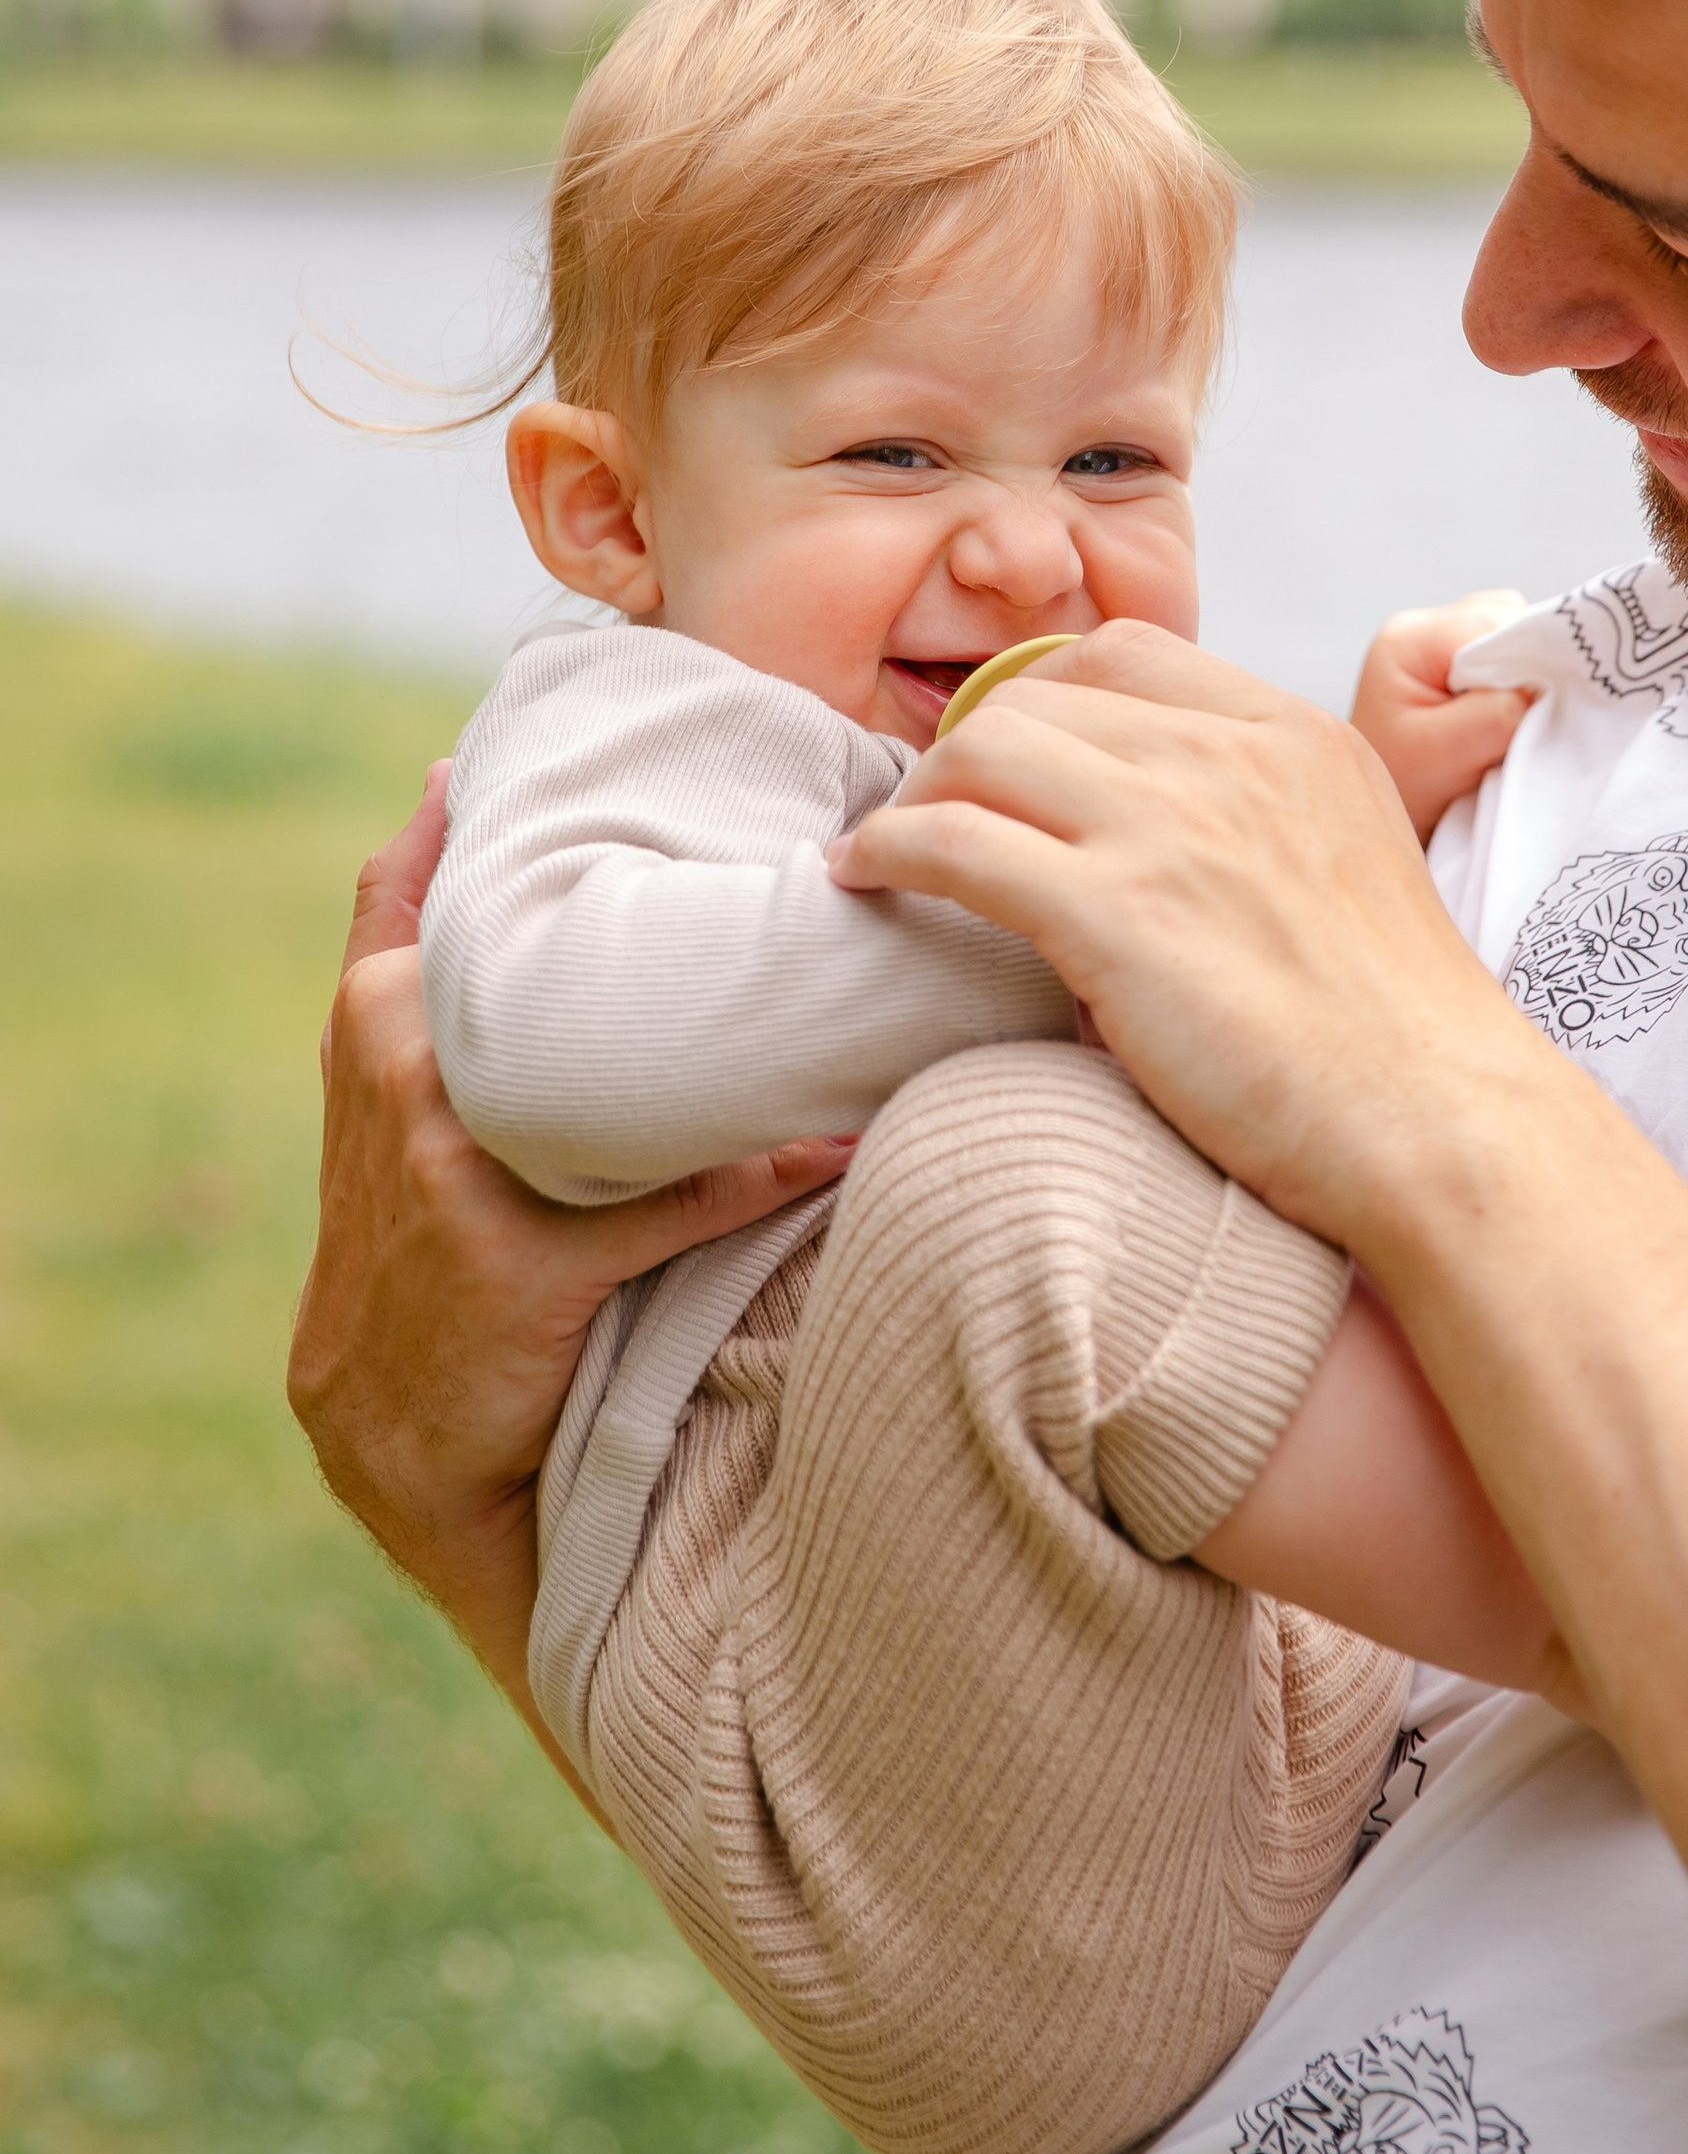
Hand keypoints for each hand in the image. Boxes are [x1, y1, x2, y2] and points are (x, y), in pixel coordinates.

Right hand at [290, 767, 850, 1723]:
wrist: (387, 1417)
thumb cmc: (416, 1219)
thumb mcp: (388, 1082)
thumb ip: (420, 950)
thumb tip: (458, 786)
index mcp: (379, 1004)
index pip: (442, 871)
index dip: (527, 806)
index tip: (626, 737)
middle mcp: (405, 1064)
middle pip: (558, 948)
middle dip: (667, 902)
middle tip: (795, 850)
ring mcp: (456, 1162)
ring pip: (628, 1070)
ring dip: (741, 1033)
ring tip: (841, 978)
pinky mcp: (518, 1260)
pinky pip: (670, 1202)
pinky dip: (763, 1175)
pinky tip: (840, 1144)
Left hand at [832, 623, 1577, 1241]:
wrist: (1440, 1126)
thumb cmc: (1396, 1037)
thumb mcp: (1354, 865)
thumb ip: (1264, 821)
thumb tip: (1158, 842)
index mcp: (1295, 737)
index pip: (1128, 653)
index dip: (1046, 699)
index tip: (1011, 760)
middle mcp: (1231, 758)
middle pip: (1040, 695)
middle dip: (969, 747)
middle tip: (936, 813)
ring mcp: (1171, 830)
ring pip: (982, 750)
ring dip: (919, 795)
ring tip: (895, 849)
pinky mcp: (1116, 916)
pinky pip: (956, 844)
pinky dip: (892, 850)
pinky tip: (869, 877)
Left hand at [1351, 590, 1535, 838]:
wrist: (1379, 814)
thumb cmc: (1402, 789)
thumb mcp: (1444, 756)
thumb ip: (1496, 715)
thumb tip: (1547, 686)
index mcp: (1411, 640)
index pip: (1492, 625)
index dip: (1529, 661)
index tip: (1543, 708)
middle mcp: (1427, 629)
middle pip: (1510, 623)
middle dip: (1531, 671)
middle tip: (1527, 723)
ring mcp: (1447, 641)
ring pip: (1518, 638)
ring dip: (1529, 681)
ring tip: (1510, 727)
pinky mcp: (1464, 661)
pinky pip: (1515, 658)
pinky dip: (1524, 688)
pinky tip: (1510, 719)